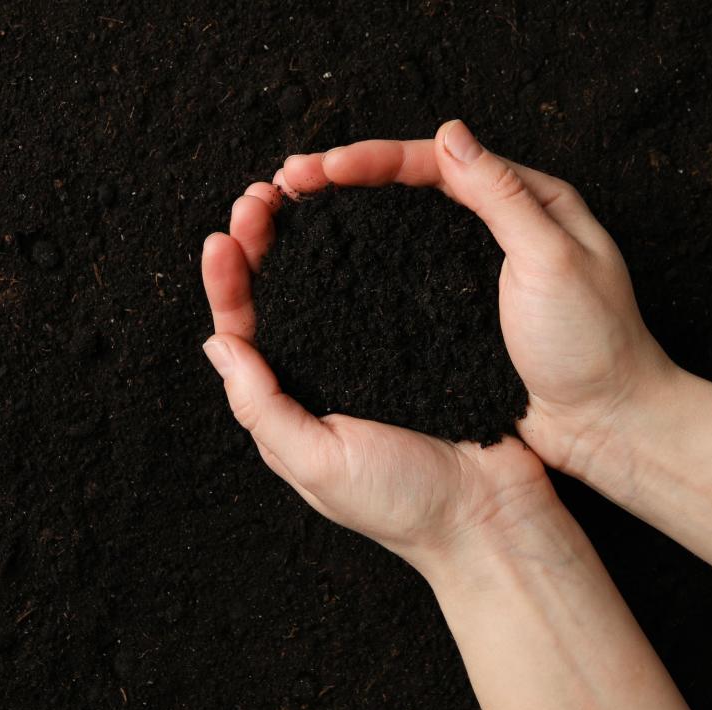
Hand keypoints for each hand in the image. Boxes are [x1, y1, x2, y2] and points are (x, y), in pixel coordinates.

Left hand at [200, 184, 556, 582]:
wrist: (493, 513)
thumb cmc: (404, 502)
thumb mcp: (319, 464)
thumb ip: (263, 408)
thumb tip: (218, 344)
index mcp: (291, 407)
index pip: (243, 336)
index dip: (228, 285)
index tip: (224, 237)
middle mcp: (324, 377)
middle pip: (278, 301)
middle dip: (261, 246)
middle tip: (260, 198)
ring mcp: (370, 358)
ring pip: (324, 286)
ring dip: (304, 241)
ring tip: (294, 194)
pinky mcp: (415, 344)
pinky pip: (378, 290)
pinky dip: (360, 252)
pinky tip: (356, 221)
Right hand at [274, 121, 674, 474]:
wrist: (606, 420)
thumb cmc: (593, 342)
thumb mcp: (554, 259)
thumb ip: (503, 196)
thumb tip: (450, 137)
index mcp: (529, 200)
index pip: (439, 164)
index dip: (377, 161)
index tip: (325, 169)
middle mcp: (499, 227)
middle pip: (412, 189)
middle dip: (349, 181)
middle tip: (290, 183)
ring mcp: (475, 271)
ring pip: (402, 229)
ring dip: (348, 219)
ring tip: (294, 216)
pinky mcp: (460, 311)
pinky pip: (406, 274)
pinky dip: (366, 264)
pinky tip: (329, 267)